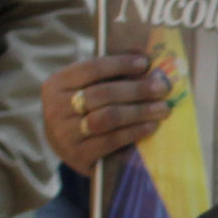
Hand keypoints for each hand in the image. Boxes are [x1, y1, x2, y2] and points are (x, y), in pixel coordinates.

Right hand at [45, 49, 171, 168]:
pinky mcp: (78, 155)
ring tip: (162, 108)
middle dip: (137, 89)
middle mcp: (54, 108)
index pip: (91, 68)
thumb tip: (147, 63)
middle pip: (102, 94)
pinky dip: (134, 132)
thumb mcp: (87, 89)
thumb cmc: (85, 110)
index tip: (145, 62)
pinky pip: (111, 141)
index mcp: (56, 84)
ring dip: (139, 111)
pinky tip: (151, 126)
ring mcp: (64, 134)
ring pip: (107, 118)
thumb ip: (109, 76)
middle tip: (162, 87)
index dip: (120, 63)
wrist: (67, 147)